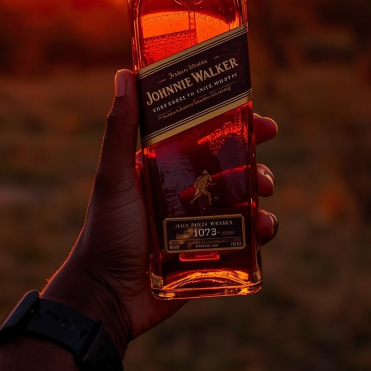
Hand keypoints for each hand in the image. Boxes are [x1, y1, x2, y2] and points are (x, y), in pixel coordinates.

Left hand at [44, 69, 278, 356]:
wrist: (106, 297)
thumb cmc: (105, 232)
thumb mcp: (114, 177)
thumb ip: (121, 129)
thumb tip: (125, 74)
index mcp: (162, 167)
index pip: (202, 136)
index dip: (232, 123)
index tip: (257, 115)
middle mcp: (183, 191)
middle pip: (230, 167)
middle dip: (254, 160)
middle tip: (265, 158)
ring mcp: (198, 223)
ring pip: (242, 200)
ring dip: (261, 193)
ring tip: (265, 195)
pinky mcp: (209, 254)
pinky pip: (244, 238)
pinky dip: (261, 231)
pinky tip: (265, 230)